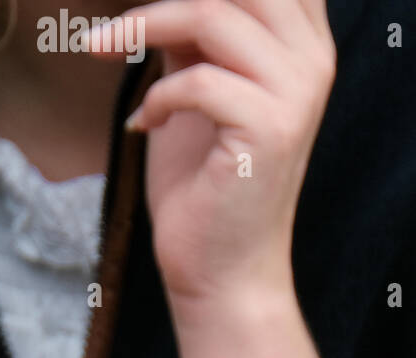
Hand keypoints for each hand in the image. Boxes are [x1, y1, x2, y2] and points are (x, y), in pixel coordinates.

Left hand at [91, 1, 335, 313]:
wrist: (221, 272)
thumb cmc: (204, 189)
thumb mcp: (193, 98)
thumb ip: (191, 43)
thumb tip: (160, 5)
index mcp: (302, 45)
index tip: (140, 13)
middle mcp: (312, 60)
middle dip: (165, 1)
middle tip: (109, 32)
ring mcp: (297, 92)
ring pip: (215, 16)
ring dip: (145, 28)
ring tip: (103, 51)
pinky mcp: (269, 129)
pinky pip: (198, 82)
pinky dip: (157, 98)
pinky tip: (142, 126)